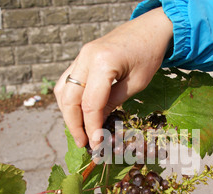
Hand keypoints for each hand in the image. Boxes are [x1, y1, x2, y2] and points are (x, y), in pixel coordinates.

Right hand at [54, 7, 172, 149]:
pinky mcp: (81, 58)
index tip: (96, 144)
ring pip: (63, 90)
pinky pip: (67, 82)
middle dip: (74, 124)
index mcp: (103, 63)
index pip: (90, 104)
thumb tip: (96, 124)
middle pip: (69, 98)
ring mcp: (81, 56)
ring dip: (68, 113)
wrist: (149, 29)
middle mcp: (86, 58)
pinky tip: (79, 114)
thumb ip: (114, 102)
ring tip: (80, 131)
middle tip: (84, 143)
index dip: (91, 127)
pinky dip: (70, 100)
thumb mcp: (136, 84)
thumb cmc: (149, 55)